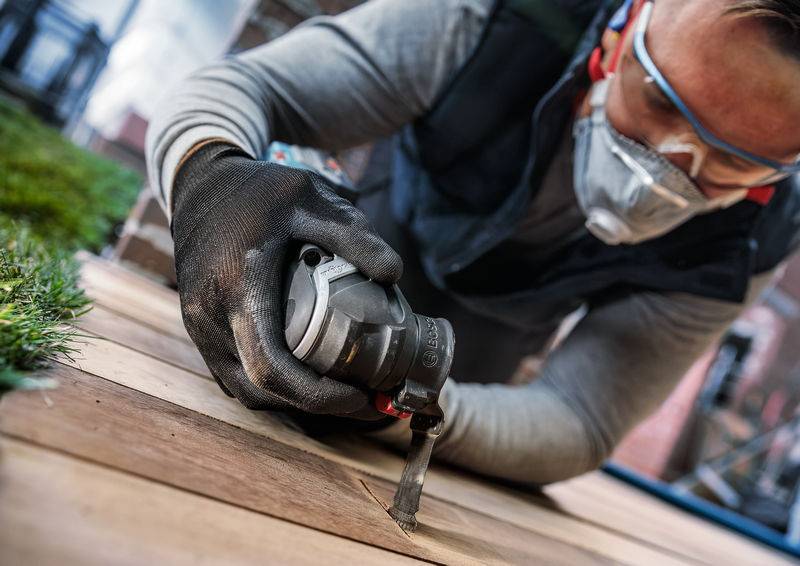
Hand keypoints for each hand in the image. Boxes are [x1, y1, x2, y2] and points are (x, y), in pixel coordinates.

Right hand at [170, 142, 401, 415]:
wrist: (198, 185)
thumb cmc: (254, 190)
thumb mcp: (308, 196)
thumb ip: (352, 234)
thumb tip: (394, 276)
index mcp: (237, 286)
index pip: (272, 367)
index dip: (317, 395)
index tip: (357, 396)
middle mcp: (210, 315)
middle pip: (261, 389)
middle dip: (313, 405)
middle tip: (361, 400)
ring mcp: (198, 326)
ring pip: (245, 389)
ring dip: (291, 401)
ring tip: (338, 392)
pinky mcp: (198, 328)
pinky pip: (232, 375)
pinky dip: (270, 387)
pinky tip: (304, 375)